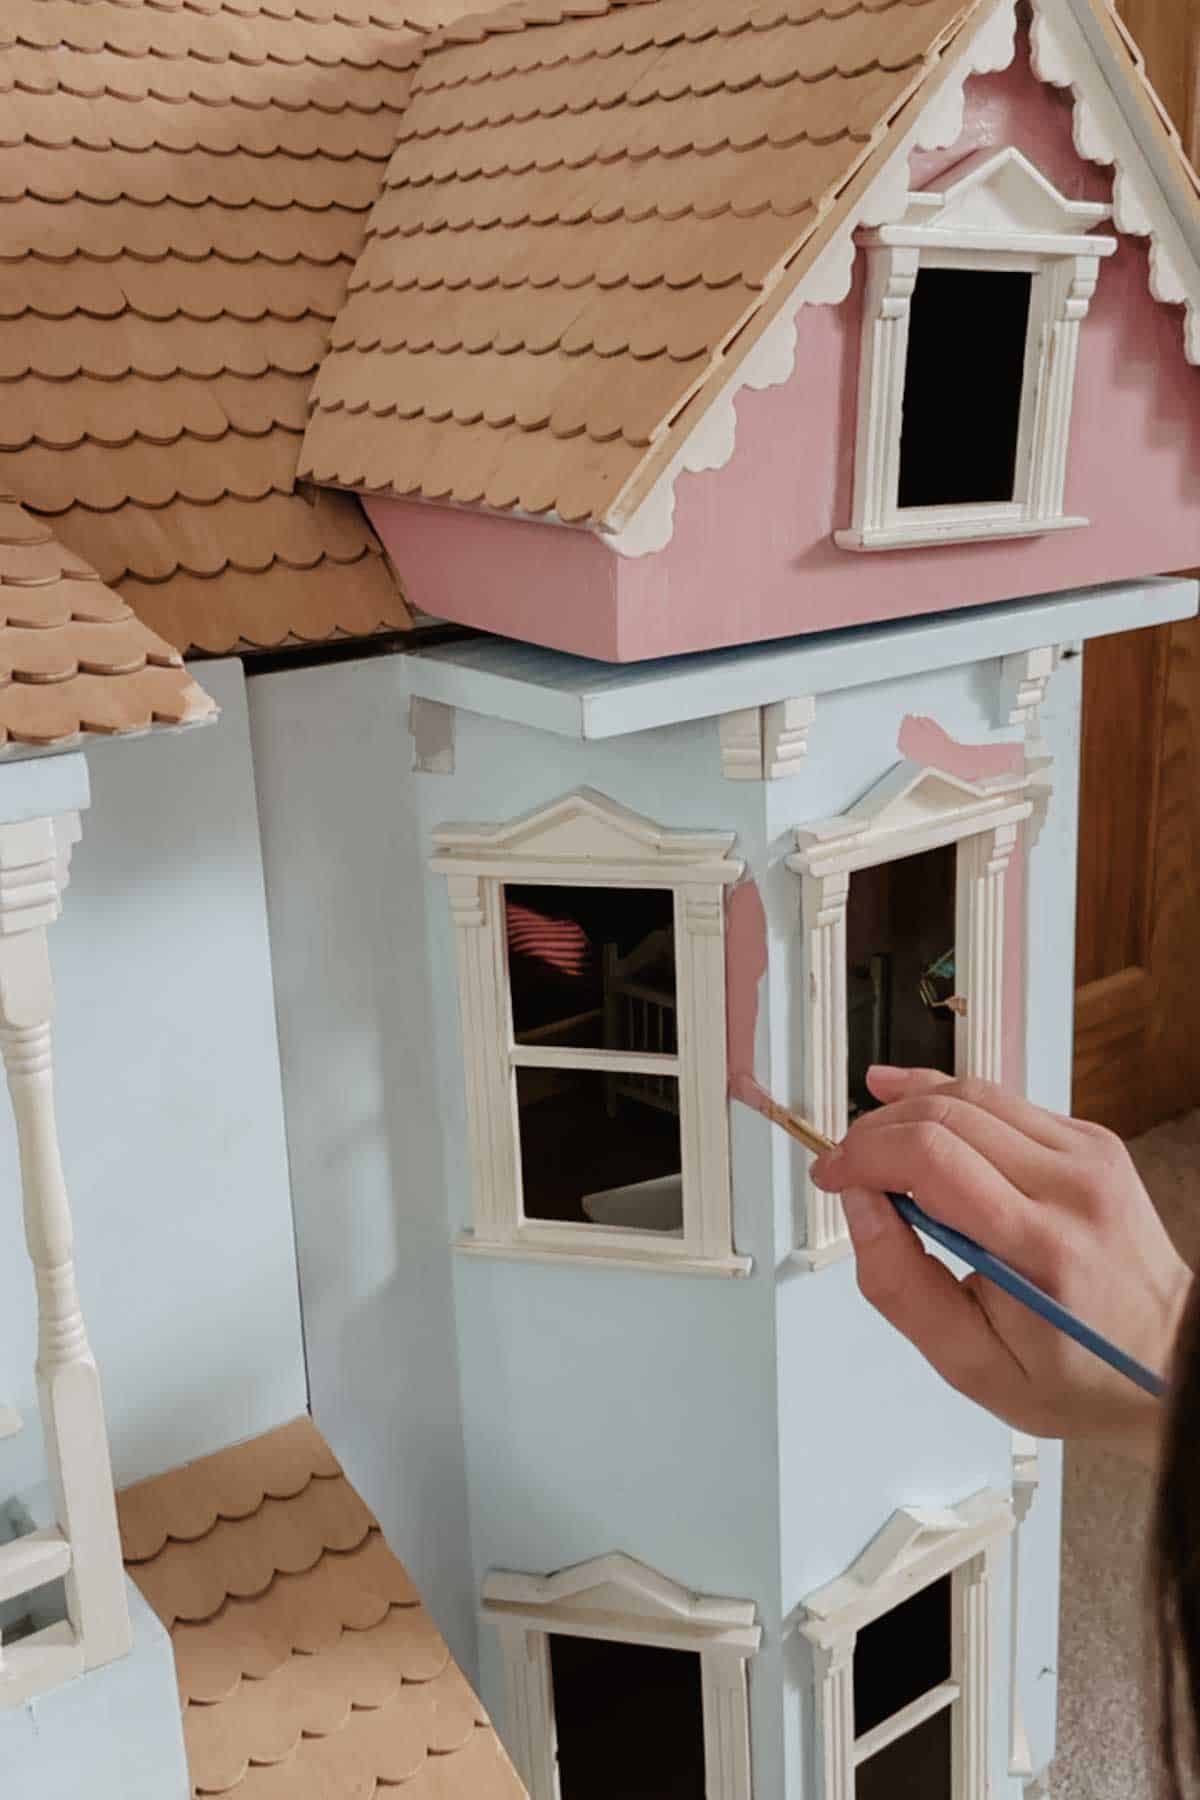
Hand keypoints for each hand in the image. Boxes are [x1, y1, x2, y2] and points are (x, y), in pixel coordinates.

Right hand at [810, 1067, 1192, 1462]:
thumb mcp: (972, 1365)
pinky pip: (1004, 1101)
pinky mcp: (1091, 1141)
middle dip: (875, 1130)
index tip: (830, 1175)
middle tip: (842, 1164)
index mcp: (1041, 1246)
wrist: (1166, 1360)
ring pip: (973, 1094)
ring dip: (907, 1105)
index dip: (863, 1155)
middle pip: (946, 1115)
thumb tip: (860, 1205)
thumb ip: (900, 1286)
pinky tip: (916, 1112)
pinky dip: (949, 1102)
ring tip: (867, 1132)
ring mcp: (1088, 1155)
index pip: (933, 1159)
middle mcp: (1072, 1187)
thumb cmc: (1077, 1374)